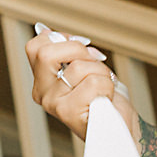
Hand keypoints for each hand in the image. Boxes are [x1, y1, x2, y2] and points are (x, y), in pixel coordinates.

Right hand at [25, 27, 136, 141]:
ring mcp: (54, 105)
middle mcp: (42, 93)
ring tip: (102, 88)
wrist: (121, 127)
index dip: (63, 40)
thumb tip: (45, 30)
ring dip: (101, 72)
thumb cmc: (103, 97)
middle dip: (78, 50)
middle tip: (93, 62)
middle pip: (47, 53)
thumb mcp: (83, 66)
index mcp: (41, 81)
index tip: (81, 50)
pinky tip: (103, 100)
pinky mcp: (69, 114)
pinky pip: (93, 83)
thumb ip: (65, 51)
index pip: (35, 46)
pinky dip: (107, 86)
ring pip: (79, 67)